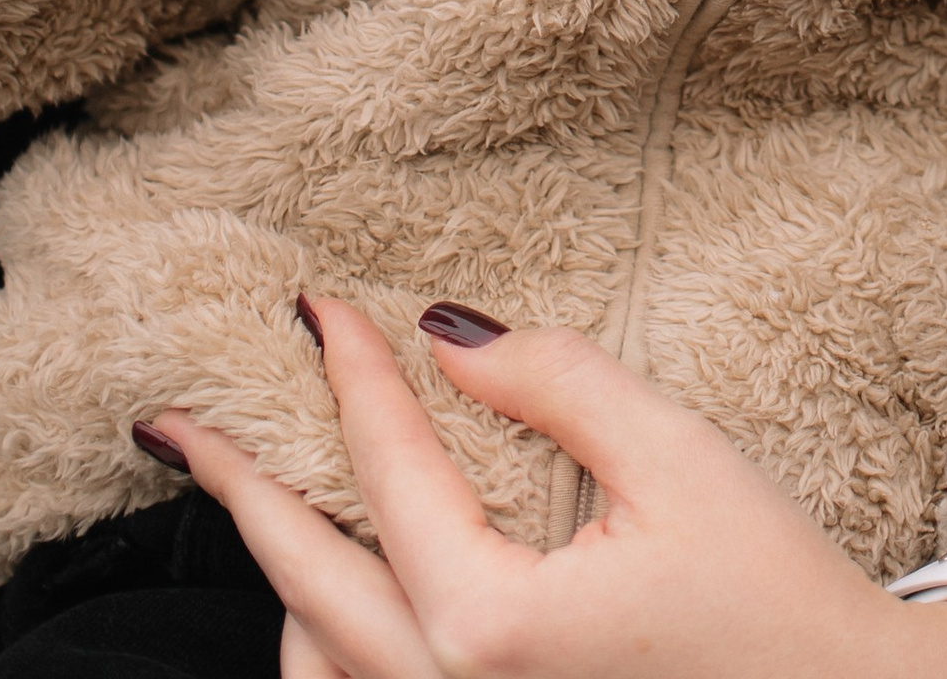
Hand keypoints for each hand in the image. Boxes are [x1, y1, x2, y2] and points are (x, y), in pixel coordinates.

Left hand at [156, 293, 946, 678]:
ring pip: (314, 658)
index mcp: (489, 621)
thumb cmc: (770, 591)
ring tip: (261, 489)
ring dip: (280, 569)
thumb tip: (446, 329)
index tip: (313, 303)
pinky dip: (327, 640)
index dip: (350, 371)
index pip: (387, 468)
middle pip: (300, 577)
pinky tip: (336, 591)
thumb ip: (557, 383)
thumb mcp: (676, 456)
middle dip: (236, 484)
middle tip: (176, 421)